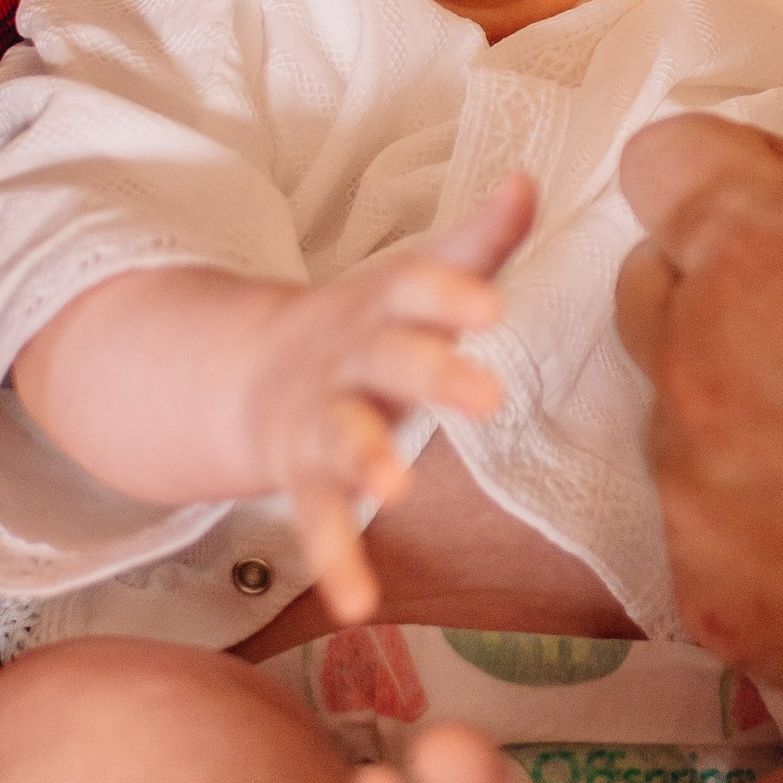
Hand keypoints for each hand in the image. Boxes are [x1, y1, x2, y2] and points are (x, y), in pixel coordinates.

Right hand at [12, 175, 537, 624]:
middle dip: (431, 373)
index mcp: (386, 304)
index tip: (492, 305)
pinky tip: (357, 606)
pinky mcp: (302, 476)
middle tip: (484, 396)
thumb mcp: (416, 278)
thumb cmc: (369, 326)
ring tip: (394, 491)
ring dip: (365, 462)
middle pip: (389, 359)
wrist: (252, 372)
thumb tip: (530, 176)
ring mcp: (321, 418)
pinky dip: (336, 564)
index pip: (420, 285)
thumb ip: (480, 240)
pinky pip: (318, 522)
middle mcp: (351, 357)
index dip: (453, 293)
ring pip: (341, 439)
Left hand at [614, 118, 782, 734]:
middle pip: (654, 286)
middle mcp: (697, 364)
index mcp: (765, 257)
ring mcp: (690, 489)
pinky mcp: (701, 590)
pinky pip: (708, 522)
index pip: (664, 162)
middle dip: (722, 285)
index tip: (782, 200)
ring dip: (746, 408)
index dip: (726, 170)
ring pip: (680, 412)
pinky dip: (762, 519)